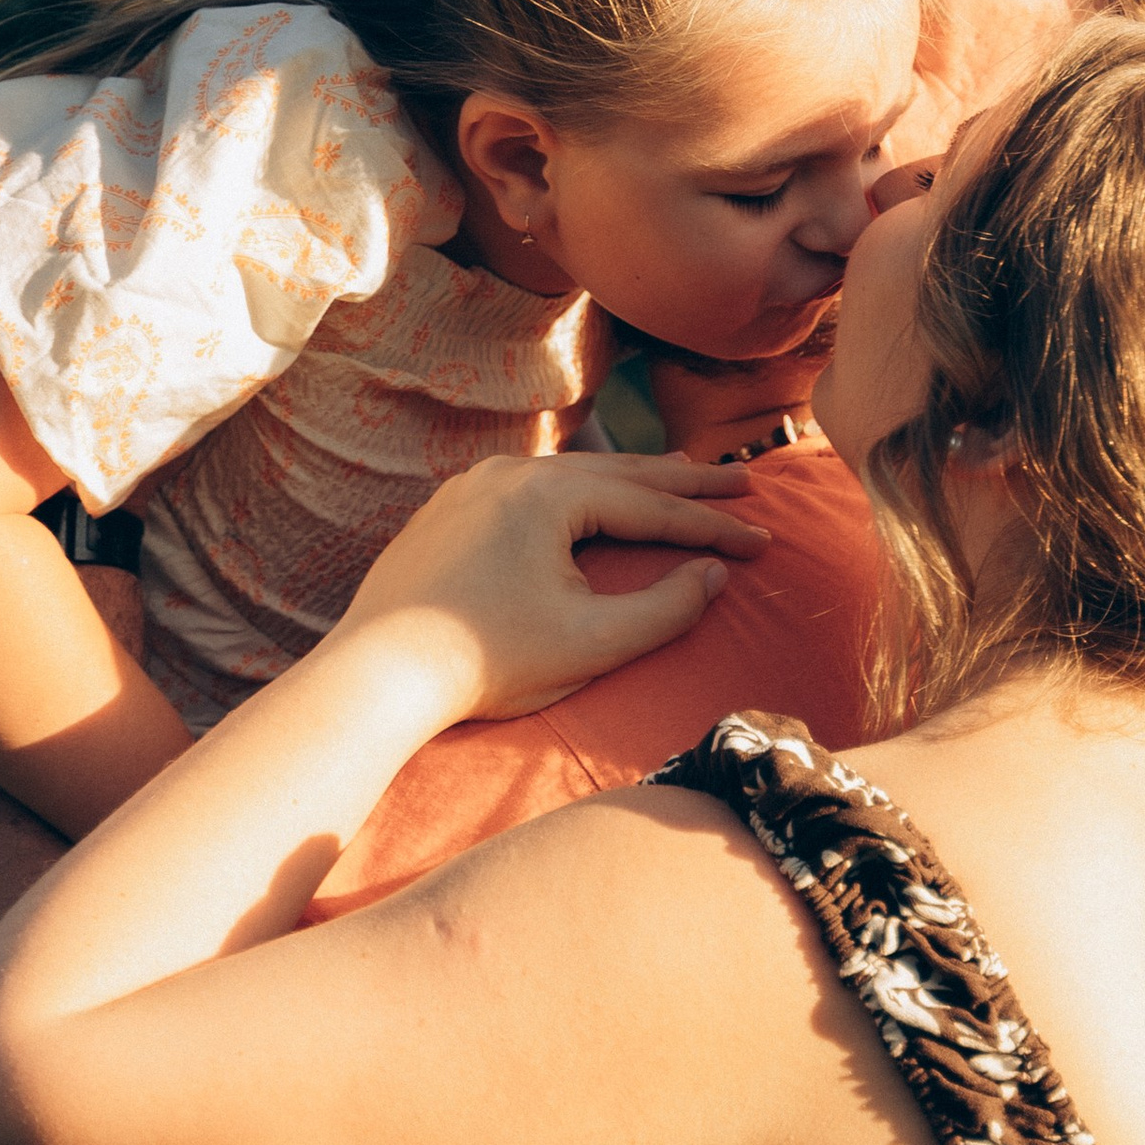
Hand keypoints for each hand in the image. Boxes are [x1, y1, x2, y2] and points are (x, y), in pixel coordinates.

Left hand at [343, 451, 768, 723]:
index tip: (764, 540)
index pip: (652, 506)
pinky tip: (588, 499)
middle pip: (617, 475)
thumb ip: (666, 608)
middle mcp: (511, 472)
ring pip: (571, 477)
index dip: (713, 525)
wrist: (379, 672)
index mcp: (551, 493)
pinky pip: (530, 490)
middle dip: (684, 481)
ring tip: (678, 477)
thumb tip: (713, 575)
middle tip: (743, 480)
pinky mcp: (447, 512)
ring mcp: (473, 487)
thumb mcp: (592, 641)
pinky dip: (576, 494)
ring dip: (629, 481)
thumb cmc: (488, 661)